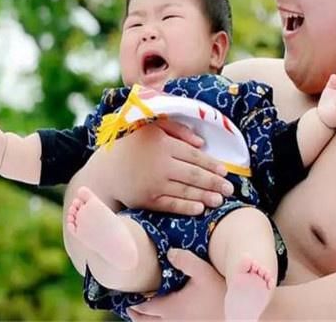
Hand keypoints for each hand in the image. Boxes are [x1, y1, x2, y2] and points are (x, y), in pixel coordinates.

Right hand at [77, 122, 233, 215]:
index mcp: (163, 145)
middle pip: (194, 175)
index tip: (225, 171)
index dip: (212, 164)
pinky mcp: (147, 200)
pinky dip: (187, 207)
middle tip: (230, 189)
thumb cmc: (133, 145)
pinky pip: (171, 205)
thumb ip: (178, 130)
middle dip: (214, 182)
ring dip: (205, 196)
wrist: (106, 170)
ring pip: (185, 191)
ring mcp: (153, 184)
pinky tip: (200, 208)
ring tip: (220, 199)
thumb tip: (202, 143)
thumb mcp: (152, 127)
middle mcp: (160, 165)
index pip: (194, 156)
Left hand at [127, 249, 225, 319]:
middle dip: (134, 312)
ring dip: (146, 319)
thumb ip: (185, 260)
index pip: (141, 306)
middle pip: (143, 321)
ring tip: (142, 310)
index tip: (124, 290)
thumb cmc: (221, 292)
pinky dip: (159, 321)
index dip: (131, 299)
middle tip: (128, 302)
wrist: (240, 311)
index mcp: (170, 308)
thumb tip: (168, 252)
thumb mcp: (204, 271)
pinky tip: (165, 313)